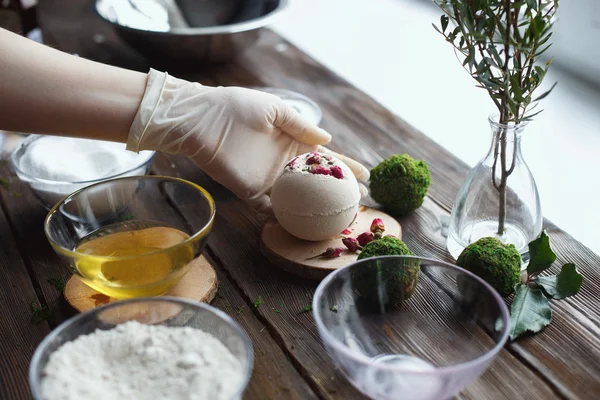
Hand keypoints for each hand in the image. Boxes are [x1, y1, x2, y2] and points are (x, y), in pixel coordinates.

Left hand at [127, 69, 368, 212]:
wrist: (202, 120)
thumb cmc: (237, 107)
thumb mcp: (274, 109)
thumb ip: (300, 125)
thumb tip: (328, 140)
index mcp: (292, 142)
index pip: (324, 158)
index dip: (345, 167)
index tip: (365, 176)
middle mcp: (283, 164)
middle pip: (315, 183)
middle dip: (336, 193)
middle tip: (358, 204)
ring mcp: (268, 180)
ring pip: (297, 199)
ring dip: (315, 210)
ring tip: (337, 221)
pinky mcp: (250, 192)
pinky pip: (269, 210)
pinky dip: (283, 218)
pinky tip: (302, 226)